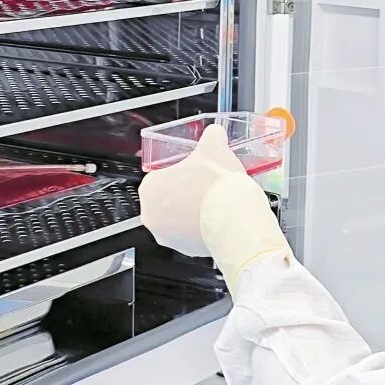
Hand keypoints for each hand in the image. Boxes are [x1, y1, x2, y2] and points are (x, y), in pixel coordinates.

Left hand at [139, 124, 246, 256]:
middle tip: (204, 186)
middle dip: (185, 193)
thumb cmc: (216, 185)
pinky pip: (190, 235)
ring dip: (192, 211)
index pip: (162, 176)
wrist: (234, 217)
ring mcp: (167, 236)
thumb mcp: (214, 148)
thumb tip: (215, 133)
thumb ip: (212, 136)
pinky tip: (216, 217)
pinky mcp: (185, 250)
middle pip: (167, 198)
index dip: (182, 172)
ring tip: (213, 201)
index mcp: (150, 188)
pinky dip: (201, 226)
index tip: (195, 173)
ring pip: (178, 219)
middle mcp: (151, 215)